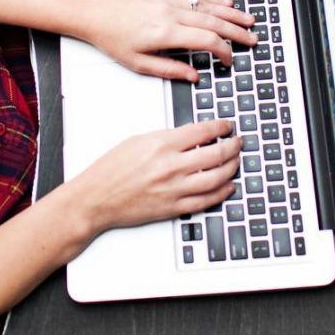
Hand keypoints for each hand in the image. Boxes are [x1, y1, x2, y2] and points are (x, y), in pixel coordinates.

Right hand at [71, 119, 239, 233]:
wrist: (95, 199)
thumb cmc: (110, 170)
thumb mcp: (137, 140)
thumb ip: (166, 138)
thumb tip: (191, 136)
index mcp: (162, 144)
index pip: (203, 131)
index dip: (221, 127)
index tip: (227, 126)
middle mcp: (171, 166)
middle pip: (215, 154)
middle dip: (233, 146)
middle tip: (238, 142)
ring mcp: (174, 189)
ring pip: (216, 178)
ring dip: (232, 168)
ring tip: (237, 161)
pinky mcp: (173, 208)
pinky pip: (206, 201)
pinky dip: (222, 192)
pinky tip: (228, 186)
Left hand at [76, 0, 256, 79]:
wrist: (94, 11)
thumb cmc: (111, 37)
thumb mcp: (137, 63)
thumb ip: (169, 70)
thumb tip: (193, 76)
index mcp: (165, 34)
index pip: (206, 41)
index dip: (223, 51)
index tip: (229, 60)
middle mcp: (171, 14)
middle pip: (214, 22)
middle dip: (237, 32)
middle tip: (252, 39)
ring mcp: (169, 1)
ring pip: (209, 6)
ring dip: (232, 14)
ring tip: (249, 20)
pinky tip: (226, 2)